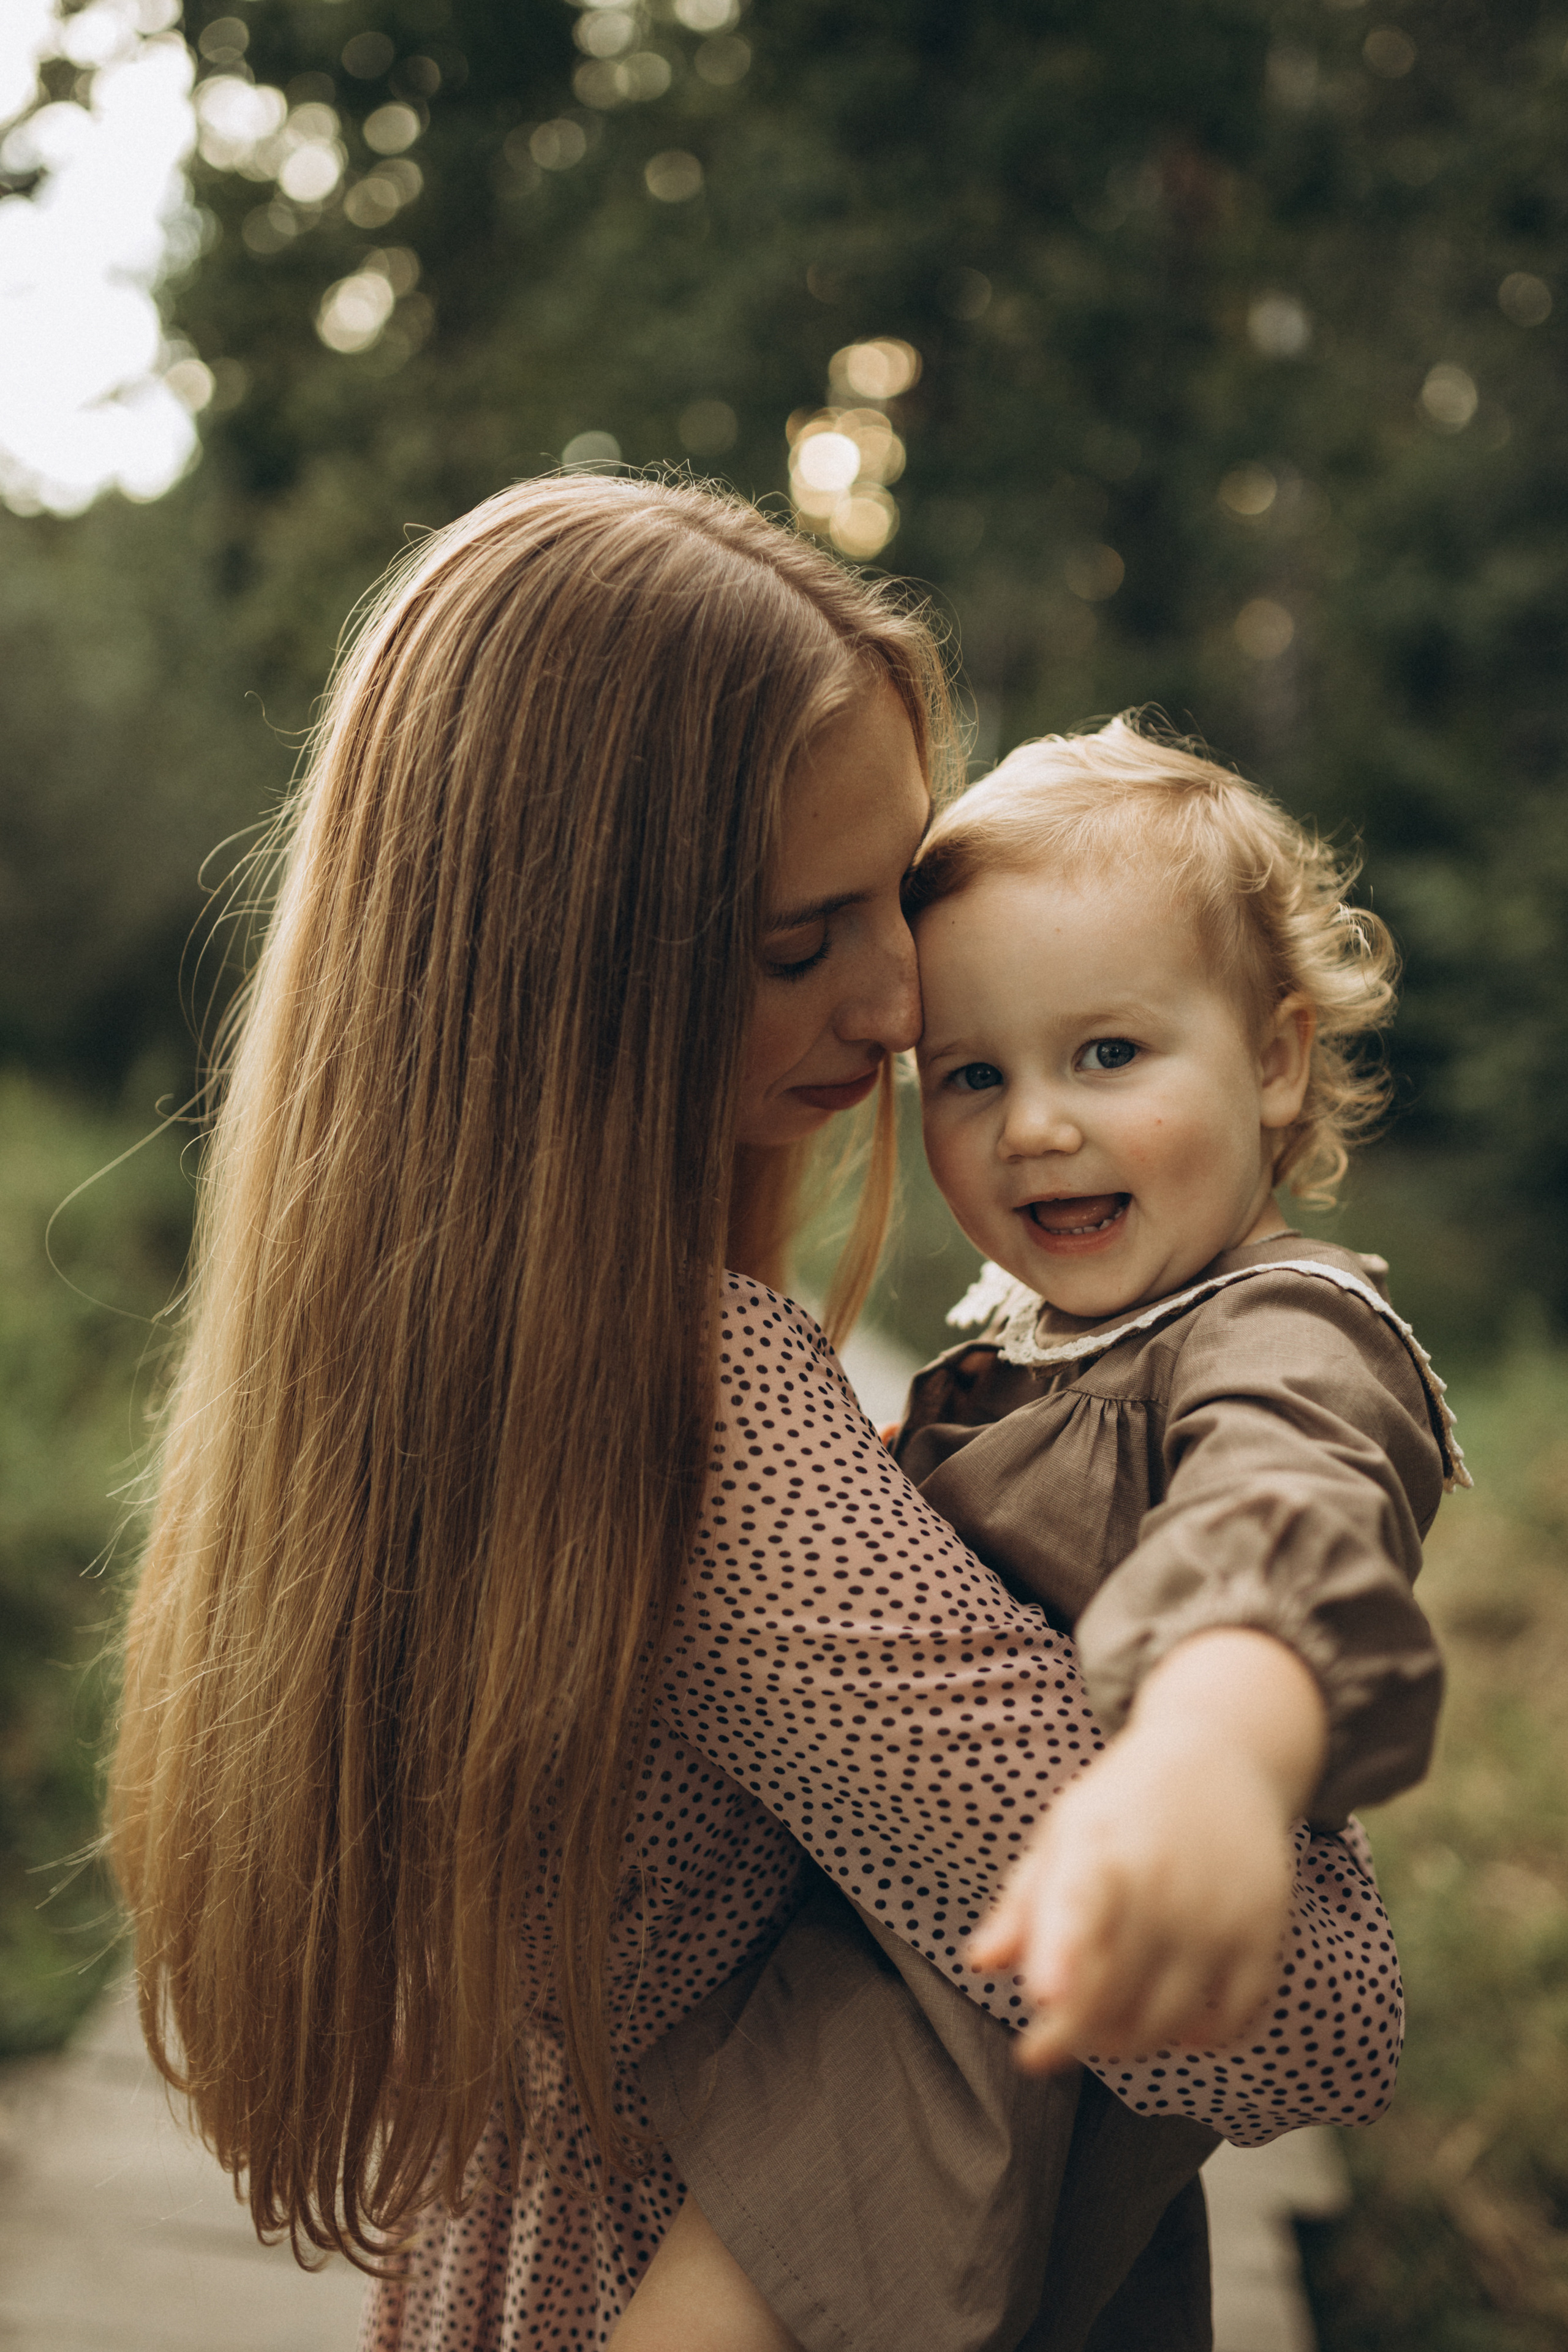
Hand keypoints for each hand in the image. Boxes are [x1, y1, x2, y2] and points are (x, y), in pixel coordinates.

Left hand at [968, 1629, 1327, 2071]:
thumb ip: (1022, 1904)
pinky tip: (1177, 2029)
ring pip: (1166, 2020)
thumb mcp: (1064, 1832)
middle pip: (1111, 1993)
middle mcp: (1161, 1880)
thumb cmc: (1124, 1805)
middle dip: (1071, 2035)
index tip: (1044, 1997)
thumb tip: (980, 1965)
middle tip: (1048, 2043)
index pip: (1077, 1902)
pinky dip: (1202, 2038)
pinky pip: (1233, 2017)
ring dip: (1128, 2044)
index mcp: (1097, 1847)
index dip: (1060, 1951)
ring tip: (1105, 2034)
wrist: (1222, 1757)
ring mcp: (1217, 1911)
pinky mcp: (1263, 1931)